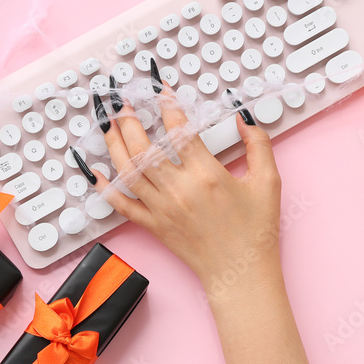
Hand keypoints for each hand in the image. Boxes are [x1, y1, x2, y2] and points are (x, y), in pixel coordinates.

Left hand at [90, 84, 282, 287]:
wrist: (240, 274)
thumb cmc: (256, 231)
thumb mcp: (268, 182)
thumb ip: (258, 145)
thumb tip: (243, 117)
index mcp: (207, 175)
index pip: (180, 131)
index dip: (168, 106)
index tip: (161, 90)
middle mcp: (179, 190)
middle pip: (145, 147)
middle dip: (130, 121)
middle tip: (123, 103)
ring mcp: (162, 209)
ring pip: (129, 171)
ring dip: (114, 145)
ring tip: (107, 124)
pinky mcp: (154, 226)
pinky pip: (122, 205)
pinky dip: (105, 188)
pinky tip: (95, 171)